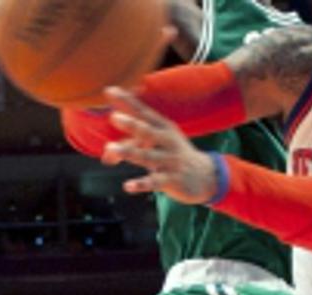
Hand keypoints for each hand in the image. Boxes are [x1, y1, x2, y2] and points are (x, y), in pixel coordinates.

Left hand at [100, 87, 216, 204]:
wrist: (205, 176)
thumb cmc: (173, 155)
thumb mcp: (157, 144)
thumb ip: (130, 145)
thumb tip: (106, 155)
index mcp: (163, 127)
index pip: (143, 112)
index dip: (127, 102)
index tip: (109, 91)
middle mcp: (167, 141)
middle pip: (148, 132)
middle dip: (132, 124)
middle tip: (114, 117)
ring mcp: (170, 161)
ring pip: (147, 156)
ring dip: (128, 152)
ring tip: (109, 149)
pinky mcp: (172, 180)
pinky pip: (154, 182)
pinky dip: (141, 184)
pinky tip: (128, 186)